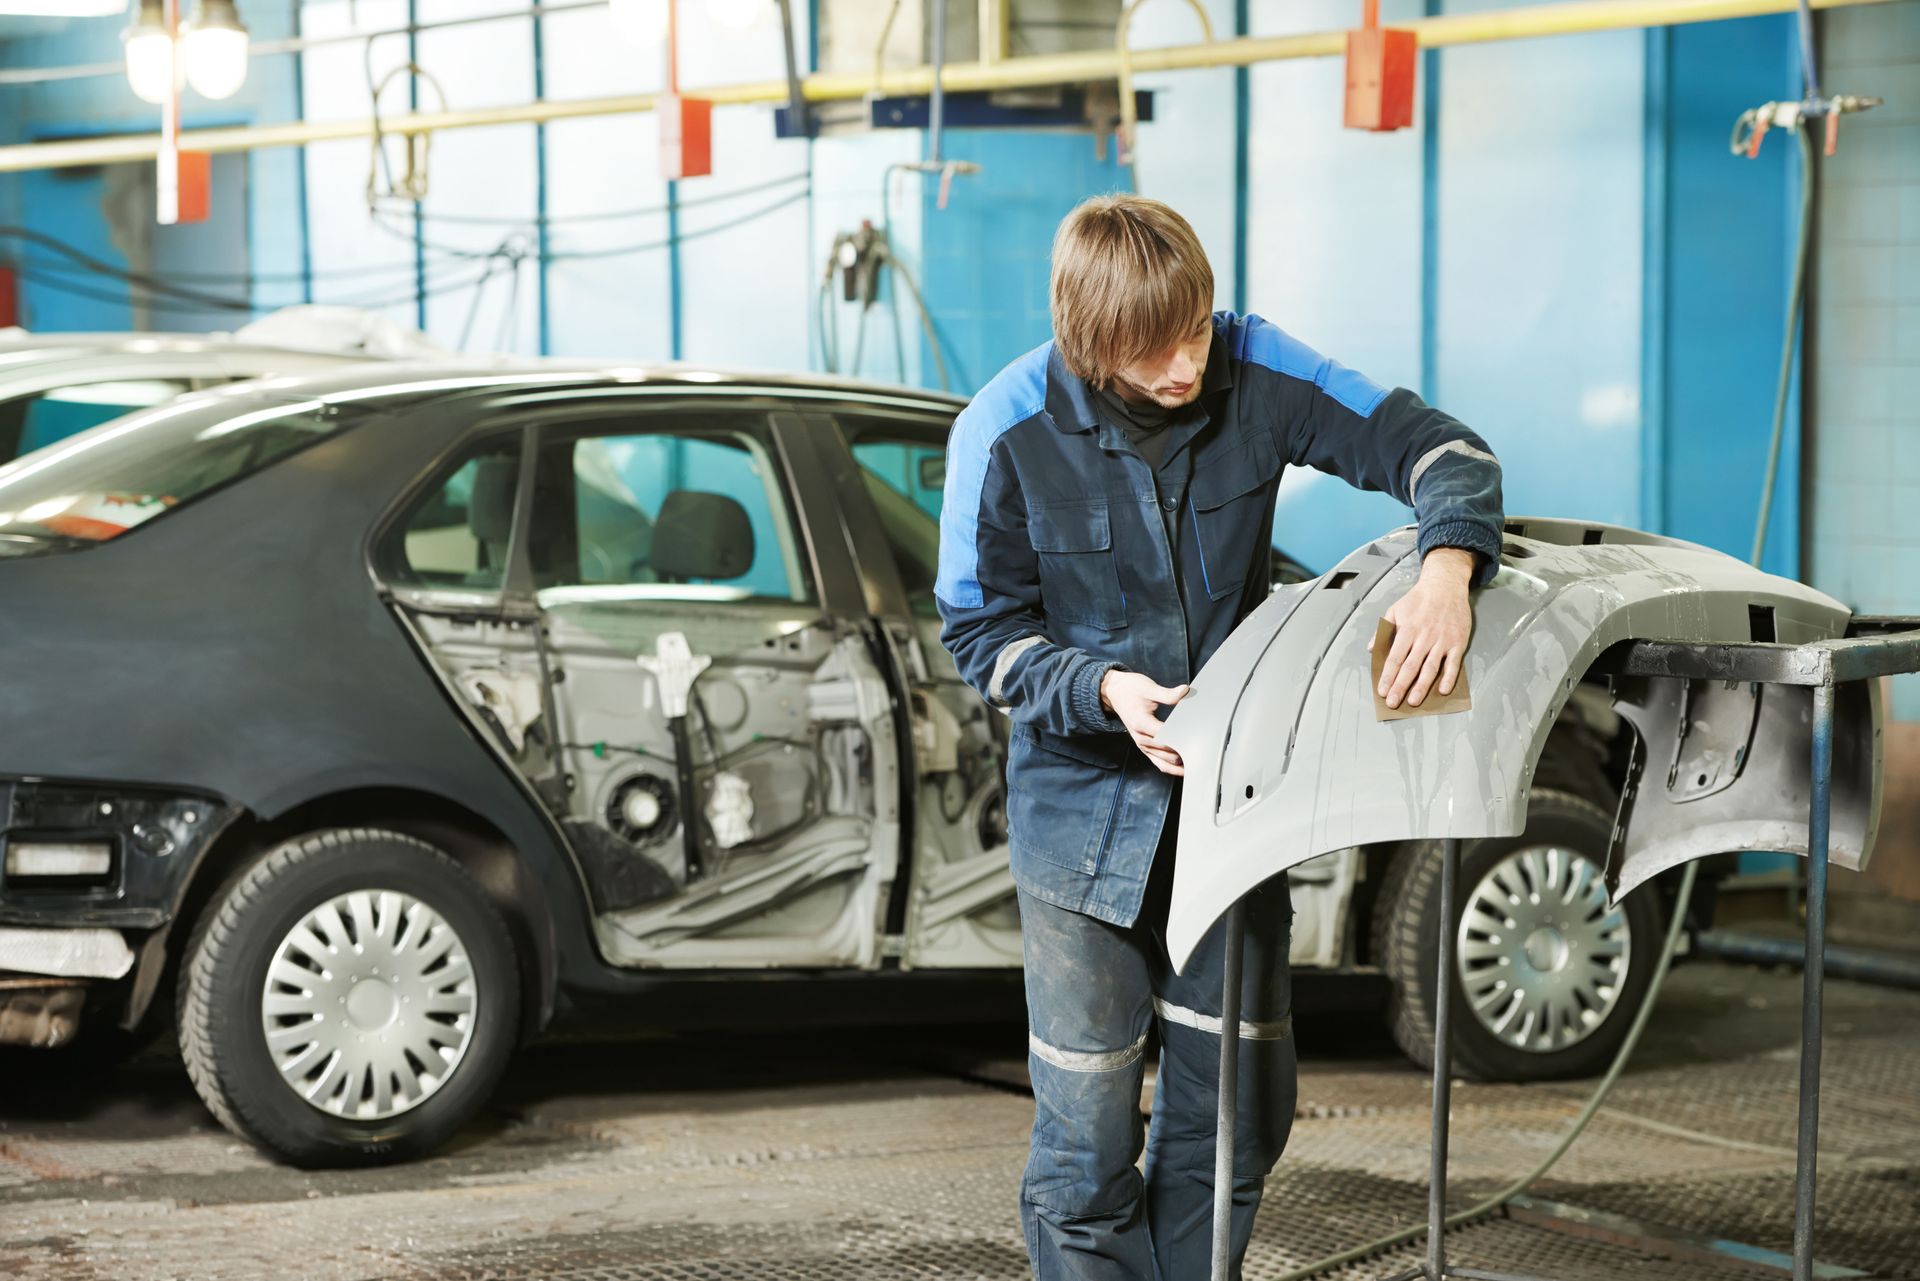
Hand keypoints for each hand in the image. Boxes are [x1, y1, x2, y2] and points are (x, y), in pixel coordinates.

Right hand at [1100, 669, 1189, 775]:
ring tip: (1199, 761)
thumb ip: (1168, 694)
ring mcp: (1142, 745)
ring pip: (1165, 764)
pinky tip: (1185, 767)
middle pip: (1168, 754)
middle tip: (1205, 748)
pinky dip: (1172, 768)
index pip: (1167, 737)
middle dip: (1185, 751)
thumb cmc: (1130, 689)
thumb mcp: (1149, 688)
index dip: (1183, 738)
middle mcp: (1141, 738)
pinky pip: (1160, 764)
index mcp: (1141, 723)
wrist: (1114, 693)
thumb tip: (1185, 691)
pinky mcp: (1145, 747)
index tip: (1199, 735)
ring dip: (1180, 764)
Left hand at [1371, 547, 1476, 708]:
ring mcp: (1442, 641)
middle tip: (1393, 703)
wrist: (1445, 585)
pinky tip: (1442, 690)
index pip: (1395, 658)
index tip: (1382, 690)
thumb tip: (1371, 648)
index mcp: (1407, 630)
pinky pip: (1453, 664)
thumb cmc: (1418, 599)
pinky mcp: (1458, 642)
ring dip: (1422, 687)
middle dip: (1400, 687)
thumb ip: (1383, 630)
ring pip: (1430, 668)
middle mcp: (1424, 637)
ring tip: (1414, 702)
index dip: (1388, 676)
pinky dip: (1449, 678)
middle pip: (1410, 667)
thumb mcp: (1395, 609)